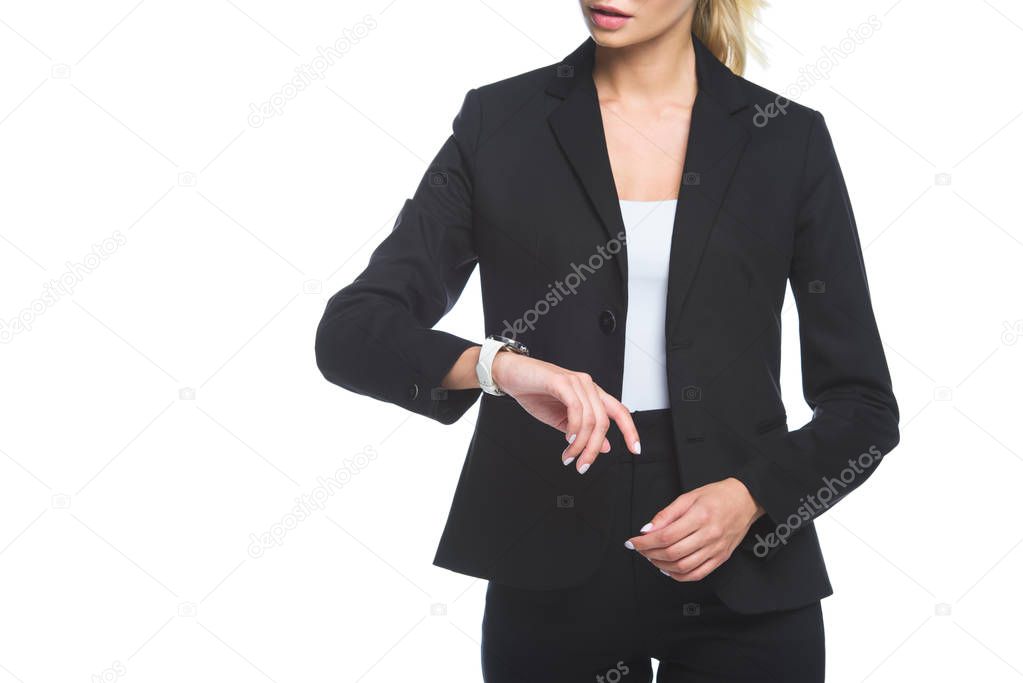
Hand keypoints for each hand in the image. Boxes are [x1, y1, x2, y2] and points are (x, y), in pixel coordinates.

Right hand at [491, 351, 640, 472]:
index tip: (635, 449)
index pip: (619, 411)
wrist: (511, 375)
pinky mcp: (561, 381)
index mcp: (591, 394)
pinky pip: (576, 408)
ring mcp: (576, 382)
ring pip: (591, 419)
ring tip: (569, 456)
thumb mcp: (562, 419)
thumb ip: (583, 432)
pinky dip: (574, 427)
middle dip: (594, 449)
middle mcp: (588, 385)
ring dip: (580, 444)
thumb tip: (605, 447)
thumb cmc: (534, 393)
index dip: (630, 430)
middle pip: (603, 422)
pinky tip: (567, 438)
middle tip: (582, 465)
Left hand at [626, 478, 764, 580]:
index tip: (633, 542)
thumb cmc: (717, 496)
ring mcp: (716, 549)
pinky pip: (697, 574)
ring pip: (683, 567)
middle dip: (650, 554)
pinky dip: (679, 576)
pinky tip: (669, 569)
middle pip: (673, 553)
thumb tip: (647, 530)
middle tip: (640, 549)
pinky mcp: (721, 558)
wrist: (746, 501)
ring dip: (662, 566)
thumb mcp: (688, 497)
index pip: (666, 536)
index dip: (645, 542)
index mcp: (700, 516)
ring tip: (652, 558)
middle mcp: (709, 535)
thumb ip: (666, 514)